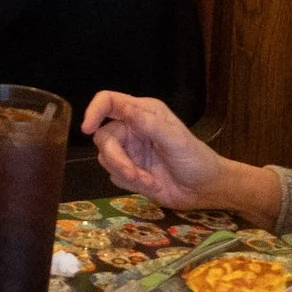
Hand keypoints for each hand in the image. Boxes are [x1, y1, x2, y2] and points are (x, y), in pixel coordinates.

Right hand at [79, 92, 282, 223]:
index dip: (93, 111)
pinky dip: (130, 183)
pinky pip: (114, 176)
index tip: (87, 128)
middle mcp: (132, 129)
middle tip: (135, 174)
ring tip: (148, 181)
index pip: (108, 102)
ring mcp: (130, 151)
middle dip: (117, 159)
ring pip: (106, 159)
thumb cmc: (195, 159)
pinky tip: (150, 185)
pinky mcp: (130, 171)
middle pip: (103, 137)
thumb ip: (150, 124)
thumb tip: (125, 108)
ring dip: (126, 173)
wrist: (205, 189)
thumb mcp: (175, 140)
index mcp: (142, 113)